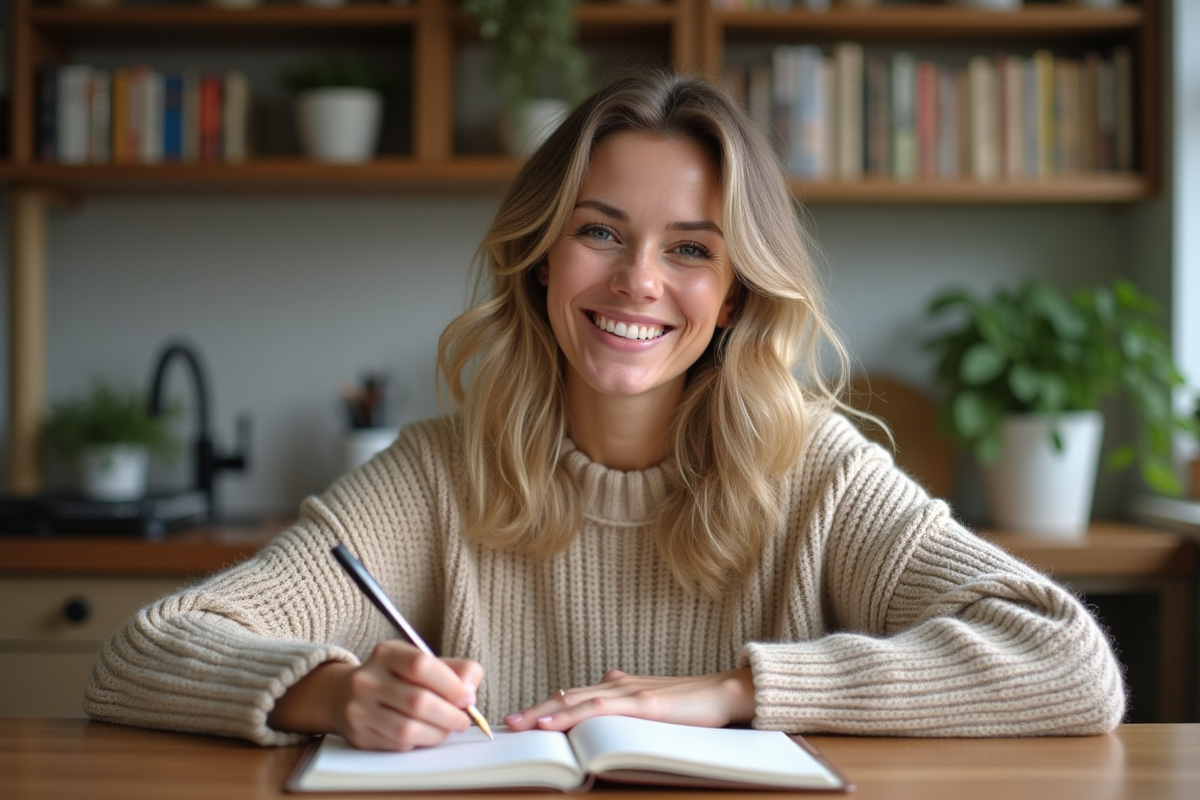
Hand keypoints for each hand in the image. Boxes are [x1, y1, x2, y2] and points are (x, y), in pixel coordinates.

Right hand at [267, 641, 483, 751]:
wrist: (345, 694)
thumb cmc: (396, 678)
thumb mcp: (421, 661)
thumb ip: (454, 669)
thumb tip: (470, 689)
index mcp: (386, 653)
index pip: (422, 665)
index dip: (451, 684)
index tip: (468, 697)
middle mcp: (367, 679)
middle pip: (418, 701)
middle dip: (450, 714)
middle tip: (464, 719)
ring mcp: (359, 709)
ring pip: (409, 728)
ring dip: (439, 732)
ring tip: (449, 727)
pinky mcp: (359, 735)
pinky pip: (399, 744)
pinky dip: (421, 741)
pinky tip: (427, 733)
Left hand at [503, 667, 755, 732]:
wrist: (727, 692)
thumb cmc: (694, 703)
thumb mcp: (654, 706)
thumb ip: (627, 704)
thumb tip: (601, 703)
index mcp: (620, 687)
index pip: (574, 696)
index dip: (545, 706)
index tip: (519, 718)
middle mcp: (618, 685)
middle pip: (566, 696)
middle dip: (534, 709)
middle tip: (505, 723)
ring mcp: (629, 694)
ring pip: (576, 701)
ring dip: (542, 712)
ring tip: (516, 724)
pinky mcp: (642, 705)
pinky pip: (598, 710)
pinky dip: (570, 715)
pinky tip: (550, 722)